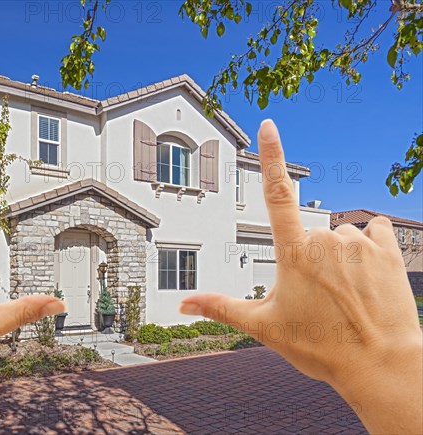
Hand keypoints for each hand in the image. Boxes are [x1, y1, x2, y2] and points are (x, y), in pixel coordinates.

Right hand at [180, 120, 421, 433]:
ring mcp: (359, 242)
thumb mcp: (264, 327)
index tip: (268, 125)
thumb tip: (181, 304)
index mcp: (293, 253)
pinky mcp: (388, 250)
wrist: (381, 366)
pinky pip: (373, 232)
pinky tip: (368, 274)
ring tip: (344, 294)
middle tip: (317, 298)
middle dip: (308, 258)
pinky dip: (368, 247)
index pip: (275, 194)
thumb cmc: (321, 347)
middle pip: (309, 233)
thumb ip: (220, 307)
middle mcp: (325, 239)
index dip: (271, 156)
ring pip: (339, 235)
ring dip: (338, 255)